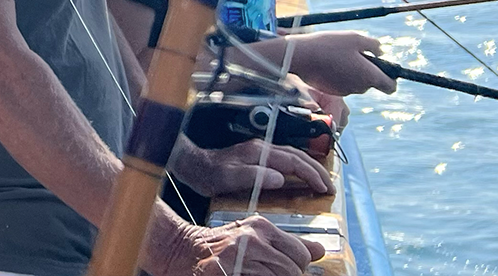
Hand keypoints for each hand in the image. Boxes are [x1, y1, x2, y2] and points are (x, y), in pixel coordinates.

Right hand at [146, 213, 324, 275]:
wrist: (178, 249)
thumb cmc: (218, 245)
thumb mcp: (252, 236)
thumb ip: (286, 244)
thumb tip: (319, 251)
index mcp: (259, 227)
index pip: (300, 254)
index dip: (297, 268)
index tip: (285, 270)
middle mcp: (250, 240)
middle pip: (292, 271)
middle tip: (268, 273)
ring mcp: (237, 259)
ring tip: (254, 273)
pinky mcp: (225, 273)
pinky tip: (245, 275)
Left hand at [173, 138, 330, 196]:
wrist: (189, 163)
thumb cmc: (207, 173)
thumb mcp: (227, 178)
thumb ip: (253, 176)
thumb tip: (280, 177)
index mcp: (259, 152)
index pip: (294, 161)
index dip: (312, 174)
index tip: (325, 188)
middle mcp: (261, 147)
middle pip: (298, 155)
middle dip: (317, 170)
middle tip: (330, 188)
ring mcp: (258, 149)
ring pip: (292, 154)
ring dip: (309, 166)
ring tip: (321, 181)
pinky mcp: (254, 154)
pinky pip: (284, 156)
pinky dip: (298, 164)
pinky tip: (300, 173)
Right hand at [288, 31, 397, 95]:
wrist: (300, 56)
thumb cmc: (329, 45)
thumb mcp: (356, 38)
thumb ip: (375, 46)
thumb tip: (381, 52)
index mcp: (369, 76)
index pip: (390, 87)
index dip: (390, 77)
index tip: (382, 66)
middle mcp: (359, 88)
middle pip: (370, 82)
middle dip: (365, 69)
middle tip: (352, 53)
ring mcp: (344, 91)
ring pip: (355, 82)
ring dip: (351, 71)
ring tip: (337, 55)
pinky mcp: (331, 91)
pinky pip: (341, 83)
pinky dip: (338, 75)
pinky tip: (327, 62)